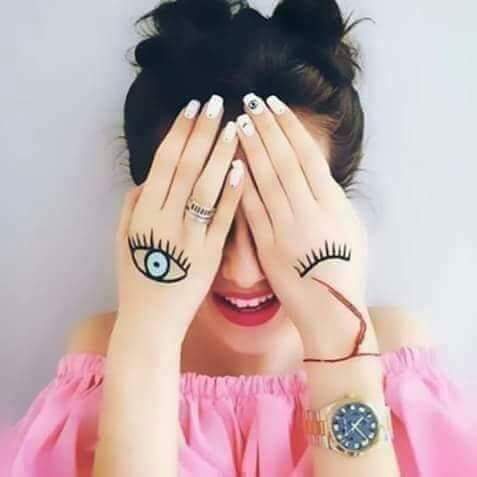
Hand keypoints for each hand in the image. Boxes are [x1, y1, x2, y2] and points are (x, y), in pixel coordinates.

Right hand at [115, 95, 243, 339]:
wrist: (150, 321)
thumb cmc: (136, 279)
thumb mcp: (123, 239)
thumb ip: (132, 206)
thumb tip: (148, 178)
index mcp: (142, 212)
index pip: (164, 162)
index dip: (179, 132)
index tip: (193, 107)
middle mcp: (163, 219)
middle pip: (186, 166)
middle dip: (203, 132)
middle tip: (218, 102)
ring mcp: (188, 237)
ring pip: (206, 187)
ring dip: (221, 154)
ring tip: (236, 126)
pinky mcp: (209, 254)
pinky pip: (222, 219)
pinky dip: (233, 193)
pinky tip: (244, 168)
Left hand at [237, 94, 378, 359]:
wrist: (332, 309)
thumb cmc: (347, 269)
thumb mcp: (350, 229)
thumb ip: (332, 200)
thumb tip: (317, 174)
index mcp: (334, 204)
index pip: (307, 156)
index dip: (289, 128)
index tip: (274, 105)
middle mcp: (312, 211)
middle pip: (285, 161)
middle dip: (267, 128)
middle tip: (250, 101)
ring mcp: (289, 229)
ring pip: (267, 181)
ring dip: (251, 149)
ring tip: (238, 123)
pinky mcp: (270, 247)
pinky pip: (253, 211)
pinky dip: (241, 186)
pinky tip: (229, 164)